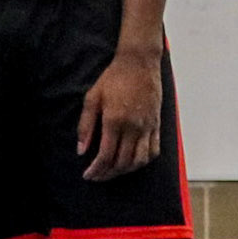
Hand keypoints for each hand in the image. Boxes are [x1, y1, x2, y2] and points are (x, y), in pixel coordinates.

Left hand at [78, 50, 161, 181]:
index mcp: (115, 121)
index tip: (88, 175)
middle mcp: (133, 127)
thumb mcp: (92, 98)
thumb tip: (81, 150)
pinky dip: (143, 161)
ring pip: (139, 160)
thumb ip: (85, 126)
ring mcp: (147, 126)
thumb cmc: (114, 77)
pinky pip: (154, 150)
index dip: (96, 169)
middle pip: (122, 162)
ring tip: (114, 171)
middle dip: (108, 174)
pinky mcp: (156, 124)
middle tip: (98, 176)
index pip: (106, 155)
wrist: (139, 62)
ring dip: (125, 171)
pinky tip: (133, 162)